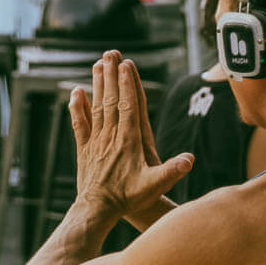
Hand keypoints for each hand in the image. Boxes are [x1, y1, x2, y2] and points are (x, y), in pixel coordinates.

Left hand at [68, 52, 192, 221]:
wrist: (97, 211)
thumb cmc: (128, 198)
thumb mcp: (155, 186)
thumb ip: (172, 171)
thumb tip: (190, 159)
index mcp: (128, 141)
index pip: (128, 107)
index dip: (127, 85)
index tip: (126, 65)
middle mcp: (110, 137)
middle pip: (110, 100)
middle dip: (111, 76)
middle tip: (110, 54)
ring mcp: (95, 141)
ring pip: (96, 107)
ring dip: (96, 85)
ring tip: (97, 64)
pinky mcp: (84, 149)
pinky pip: (80, 124)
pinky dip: (77, 107)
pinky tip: (75, 92)